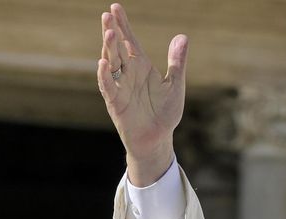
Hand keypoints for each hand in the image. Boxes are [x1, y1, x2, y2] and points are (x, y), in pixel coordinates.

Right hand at [97, 3, 187, 185]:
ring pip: (111, 63)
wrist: (158, 138)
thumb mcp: (175, 84)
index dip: (123, 25)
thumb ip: (177, 62)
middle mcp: (128, 73)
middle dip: (112, 31)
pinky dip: (104, 76)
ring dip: (108, 48)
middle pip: (117, 48)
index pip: (130, 41)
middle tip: (107, 14)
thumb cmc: (164, 112)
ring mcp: (120, 86)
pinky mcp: (116, 102)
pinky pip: (108, 87)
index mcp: (141, 66)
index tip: (115, 7)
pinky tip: (102, 63)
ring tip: (109, 32)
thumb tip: (182, 36)